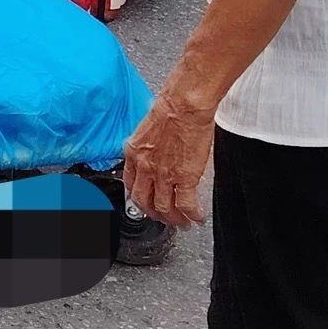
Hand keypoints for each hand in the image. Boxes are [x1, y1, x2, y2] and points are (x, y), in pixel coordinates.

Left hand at [121, 89, 215, 228]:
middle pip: (144, 202)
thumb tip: (155, 152)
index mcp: (134, 153)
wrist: (184, 105)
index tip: (145, 203)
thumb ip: (148, 146)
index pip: (130, 184)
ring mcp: (163, 175)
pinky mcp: (184, 178)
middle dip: (154, 214)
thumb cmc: (171, 108)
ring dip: (174, 219)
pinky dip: (191, 215)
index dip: (138, 198)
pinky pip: (185, 205)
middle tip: (164, 217)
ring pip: (164, 208)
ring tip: (182, 223)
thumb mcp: (147, 129)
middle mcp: (145, 167)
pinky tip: (197, 217)